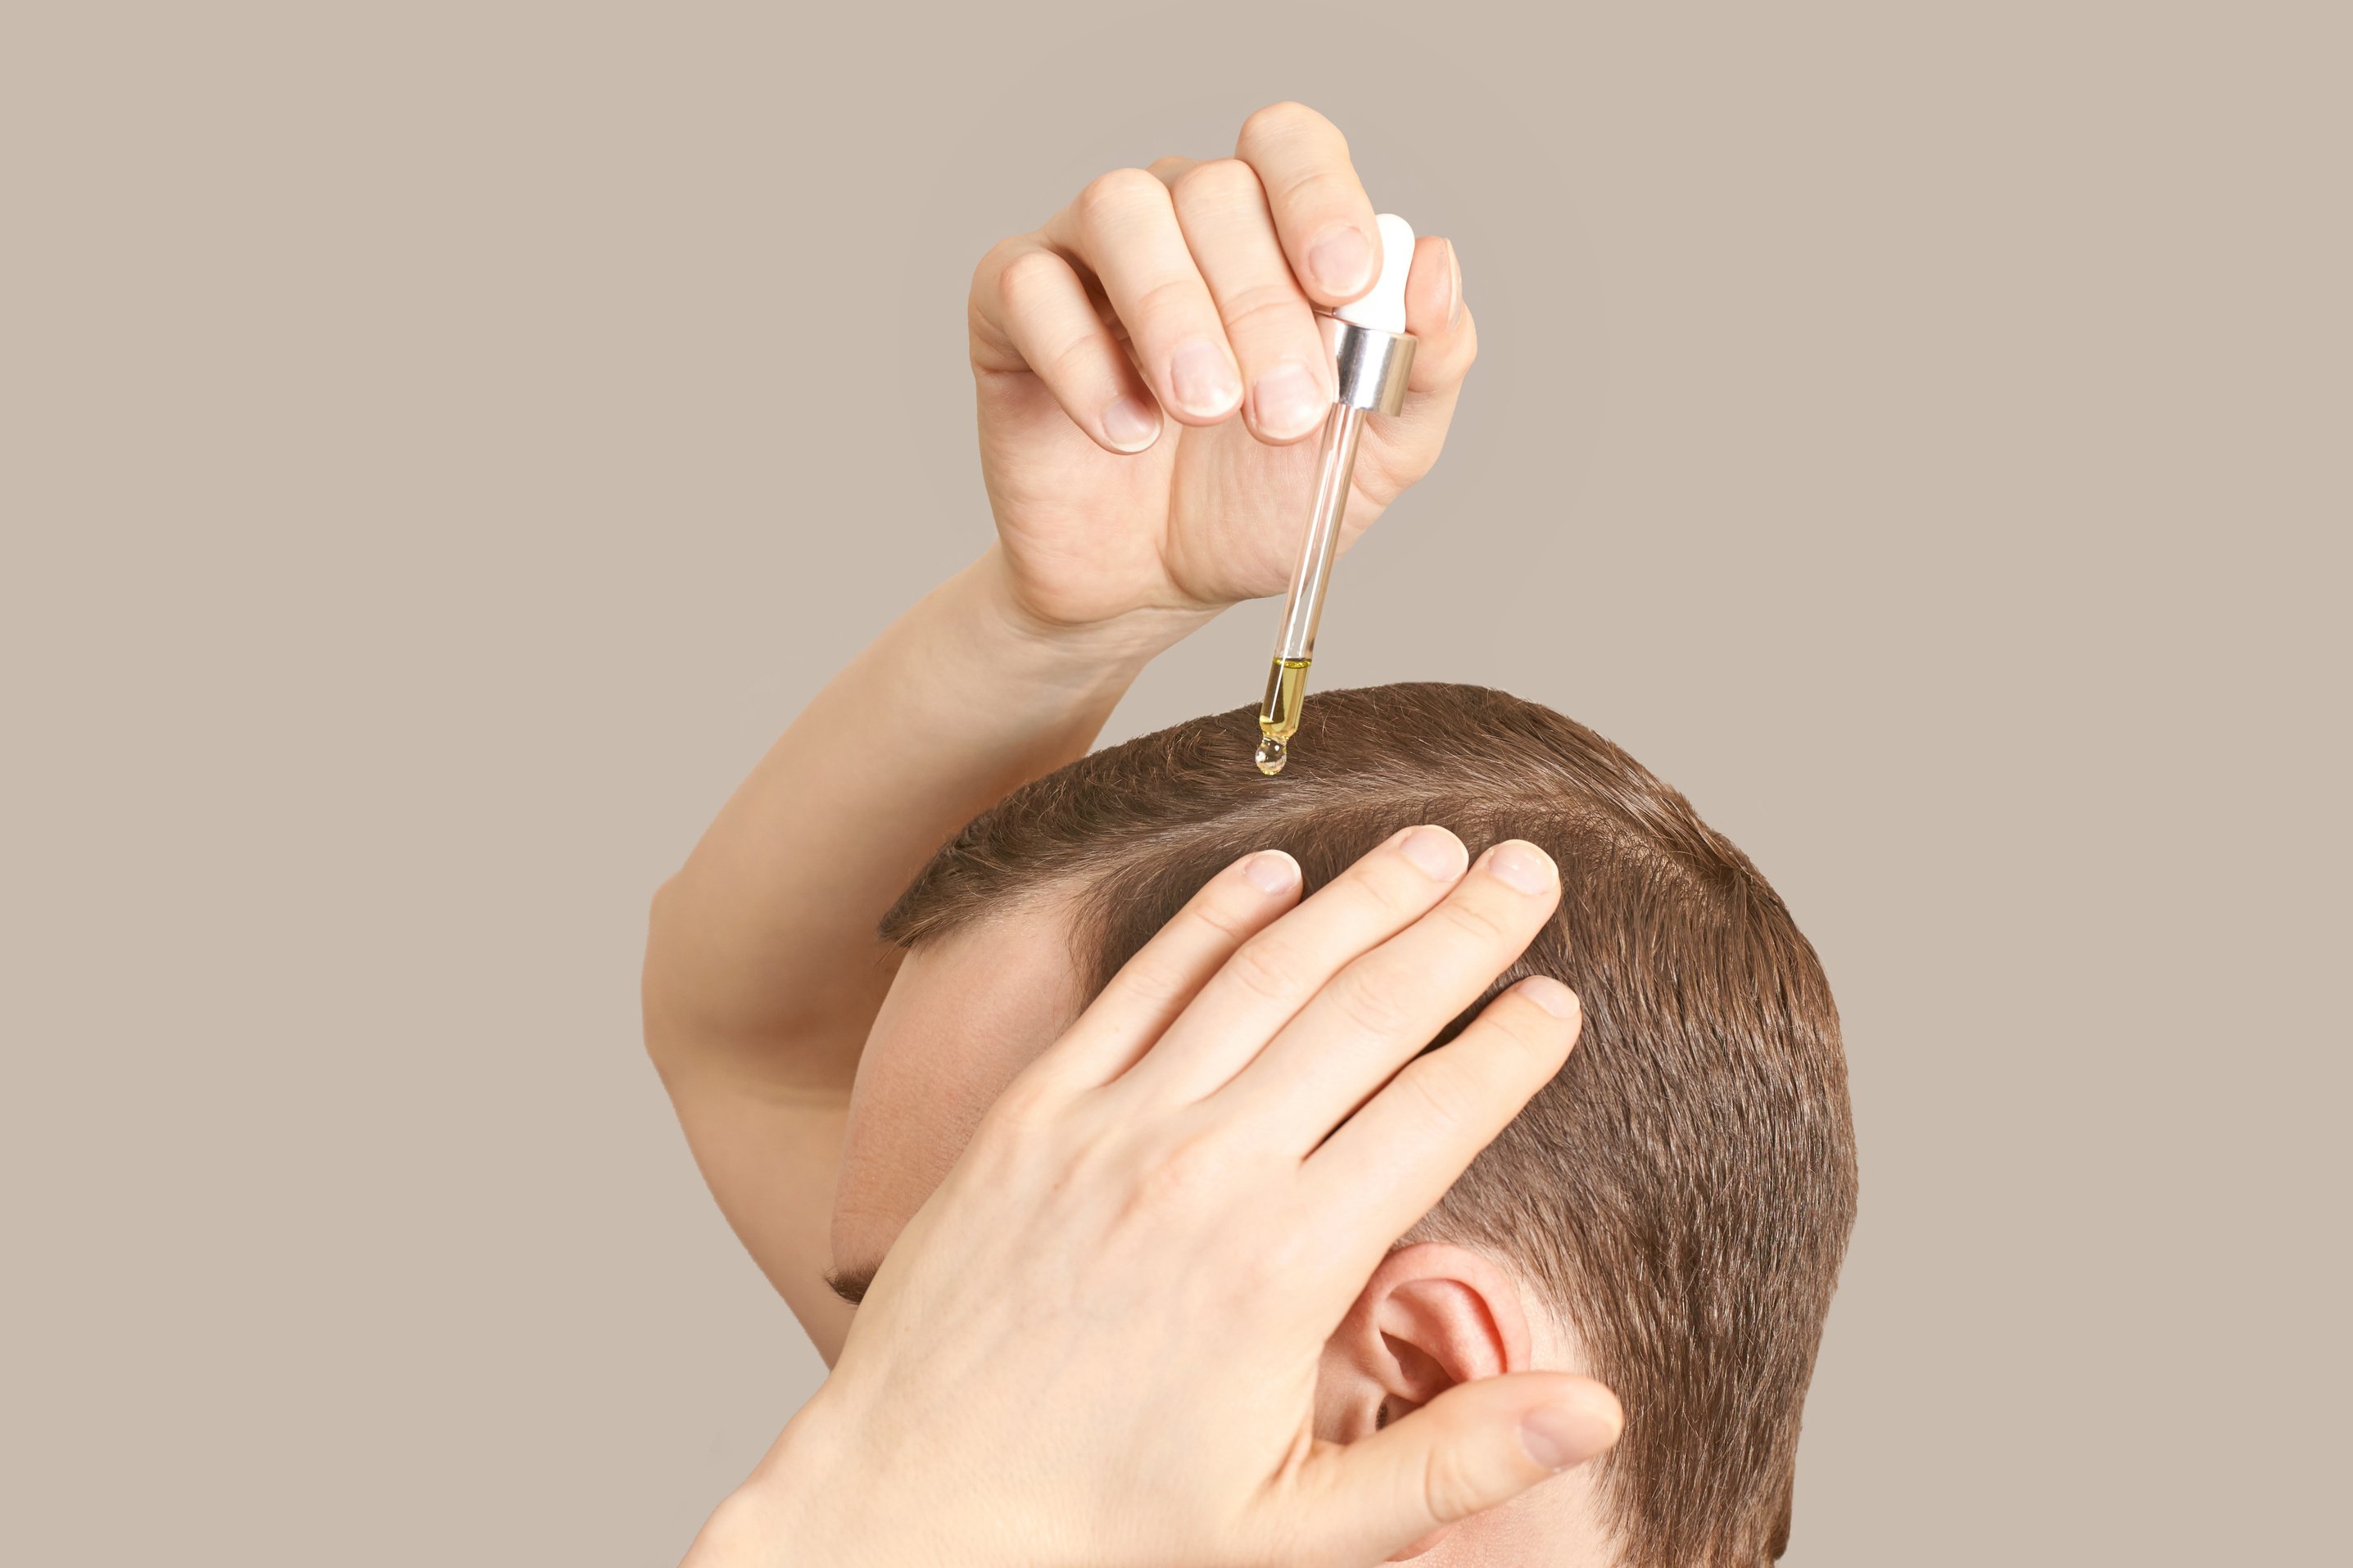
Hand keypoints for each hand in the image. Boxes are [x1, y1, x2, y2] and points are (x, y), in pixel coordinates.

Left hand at [693, 828, 1620, 1566]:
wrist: (910, 1506)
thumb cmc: (1109, 1528)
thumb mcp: (1299, 1531)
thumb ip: (1452, 1462)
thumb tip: (1600, 1411)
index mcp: (1285, 1266)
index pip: (1435, 1115)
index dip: (1509, 1047)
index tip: (1562, 996)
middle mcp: (1206, 1170)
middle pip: (1365, 1015)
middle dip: (1461, 932)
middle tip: (1530, 868)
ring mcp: (1113, 1126)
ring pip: (1262, 978)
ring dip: (1358, 900)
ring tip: (1432, 845)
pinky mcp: (1035, 1109)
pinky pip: (1138, 987)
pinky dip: (1210, 920)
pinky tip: (1273, 871)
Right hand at [967, 101, 1476, 632]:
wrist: (1151, 587)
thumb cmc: (1259, 504)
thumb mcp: (1375, 454)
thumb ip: (1426, 364)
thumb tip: (1436, 263)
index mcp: (1273, 229)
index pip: (1290, 145)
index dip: (1318, 196)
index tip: (1343, 283)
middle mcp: (1179, 216)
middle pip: (1215, 188)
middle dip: (1259, 305)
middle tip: (1281, 415)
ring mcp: (1087, 253)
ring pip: (1118, 207)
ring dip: (1173, 310)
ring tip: (1202, 410)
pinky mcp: (1008, 306)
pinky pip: (1028, 284)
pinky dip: (1082, 361)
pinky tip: (1125, 434)